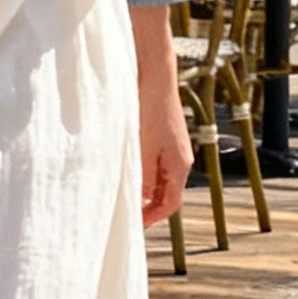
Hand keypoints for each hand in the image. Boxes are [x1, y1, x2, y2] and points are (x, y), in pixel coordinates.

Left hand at [131, 5, 192, 228]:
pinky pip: (151, 160)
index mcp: (180, 165)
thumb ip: (141, 178)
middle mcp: (179, 158)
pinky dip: (138, 168)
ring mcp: (171, 145)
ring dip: (139, 185)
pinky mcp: (161, 134)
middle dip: (144, 204)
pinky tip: (120, 164)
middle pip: (163, 191)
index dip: (150, 218)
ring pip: (156, 176)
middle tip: (121, 210)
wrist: (153, 73)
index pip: (169, 204)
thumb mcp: (141, 150)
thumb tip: (138, 203)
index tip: (132, 225)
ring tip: (117, 189)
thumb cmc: (148, 110)